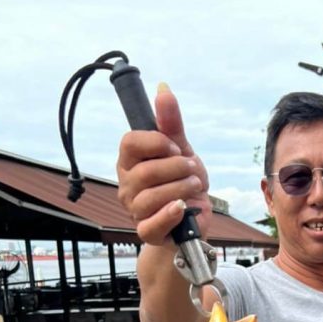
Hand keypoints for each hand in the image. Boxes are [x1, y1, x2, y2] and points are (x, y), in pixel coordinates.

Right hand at [116, 84, 211, 246]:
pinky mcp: (147, 231)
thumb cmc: (183, 183)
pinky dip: (169, 215)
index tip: (175, 147)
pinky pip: (151, 225)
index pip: (129, 143)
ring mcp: (135, 210)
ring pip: (150, 197)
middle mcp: (128, 184)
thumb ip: (171, 124)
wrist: (194, 220)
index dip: (155, 142)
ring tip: (194, 186)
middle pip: (145, 172)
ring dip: (180, 189)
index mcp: (131, 160)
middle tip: (193, 170)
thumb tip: (163, 89)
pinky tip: (183, 207)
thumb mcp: (181, 150)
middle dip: (177, 168)